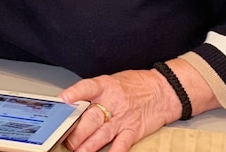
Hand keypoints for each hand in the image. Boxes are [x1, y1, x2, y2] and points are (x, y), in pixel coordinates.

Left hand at [59, 69, 177, 151]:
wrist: (163, 90)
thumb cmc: (135, 85)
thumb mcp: (111, 81)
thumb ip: (93, 93)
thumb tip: (71, 104)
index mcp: (105, 86)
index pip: (87, 88)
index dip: (74, 93)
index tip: (62, 99)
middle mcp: (113, 102)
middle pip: (91, 118)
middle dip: (76, 131)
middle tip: (65, 139)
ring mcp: (123, 118)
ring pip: (102, 133)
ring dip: (88, 145)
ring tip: (77, 151)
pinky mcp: (134, 130)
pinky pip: (122, 144)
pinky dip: (114, 151)